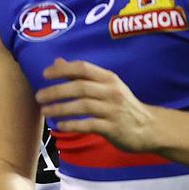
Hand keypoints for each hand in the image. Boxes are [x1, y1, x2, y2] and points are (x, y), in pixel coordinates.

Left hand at [36, 58, 158, 152]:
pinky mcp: (113, 128)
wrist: (149, 128)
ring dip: (61, 108)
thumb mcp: (106, 86)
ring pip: (83, 106)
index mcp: (108, 78)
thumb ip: (82, 75)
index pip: (83, 68)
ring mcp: (113, 110)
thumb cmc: (122, 105)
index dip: (62, 69)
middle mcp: (111, 91)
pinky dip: (73, 125)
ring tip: (45, 111)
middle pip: (80, 87)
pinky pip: (89, 125)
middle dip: (56, 91)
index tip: (44, 74)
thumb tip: (57, 62)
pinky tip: (60, 125)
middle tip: (39, 96)